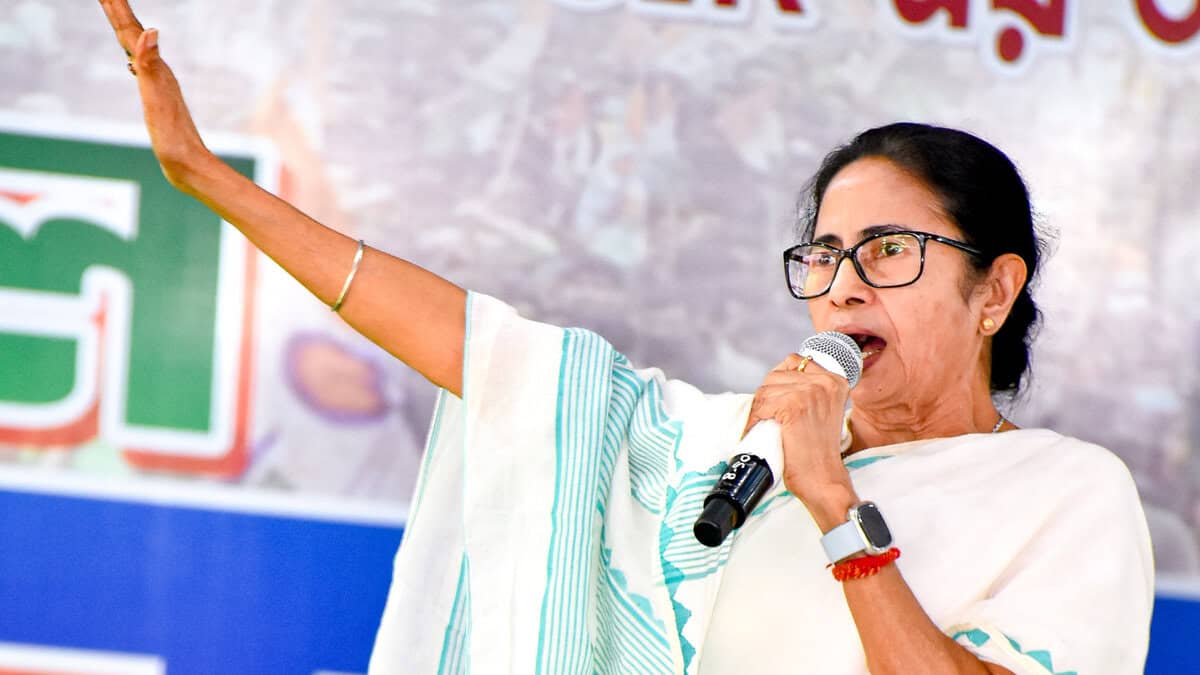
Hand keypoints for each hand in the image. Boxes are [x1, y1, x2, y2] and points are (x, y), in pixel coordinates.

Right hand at [98, 0, 211, 190]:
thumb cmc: (172, 135)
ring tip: (116, 17)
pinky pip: (141, 70)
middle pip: (133, 34)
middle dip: (118, 11)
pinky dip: (133, 59)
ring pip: (137, 50)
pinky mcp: (157, 100)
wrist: (188, 163)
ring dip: (125, 31)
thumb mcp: (157, 97)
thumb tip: (152, 30)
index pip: (130, 30)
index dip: (117, 7)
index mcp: (154, 69)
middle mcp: (157, 72)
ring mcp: (158, 85)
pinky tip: (132, 63)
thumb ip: (151, 63)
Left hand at [743, 353, 856, 529]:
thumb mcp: (822, 411)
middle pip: (776, 375)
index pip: (794, 362)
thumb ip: (808, 391)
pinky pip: (761, 405)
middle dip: (766, 396)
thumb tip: (777, 381)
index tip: (775, 401)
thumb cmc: (818, 451)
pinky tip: (759, 431)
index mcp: (835, 380)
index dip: (779, 382)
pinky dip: (754, 419)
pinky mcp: (792, 406)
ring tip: (764, 427)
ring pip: (766, 389)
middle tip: (766, 418)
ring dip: (759, 409)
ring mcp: (809, 392)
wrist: (822, 478)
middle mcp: (825, 382)